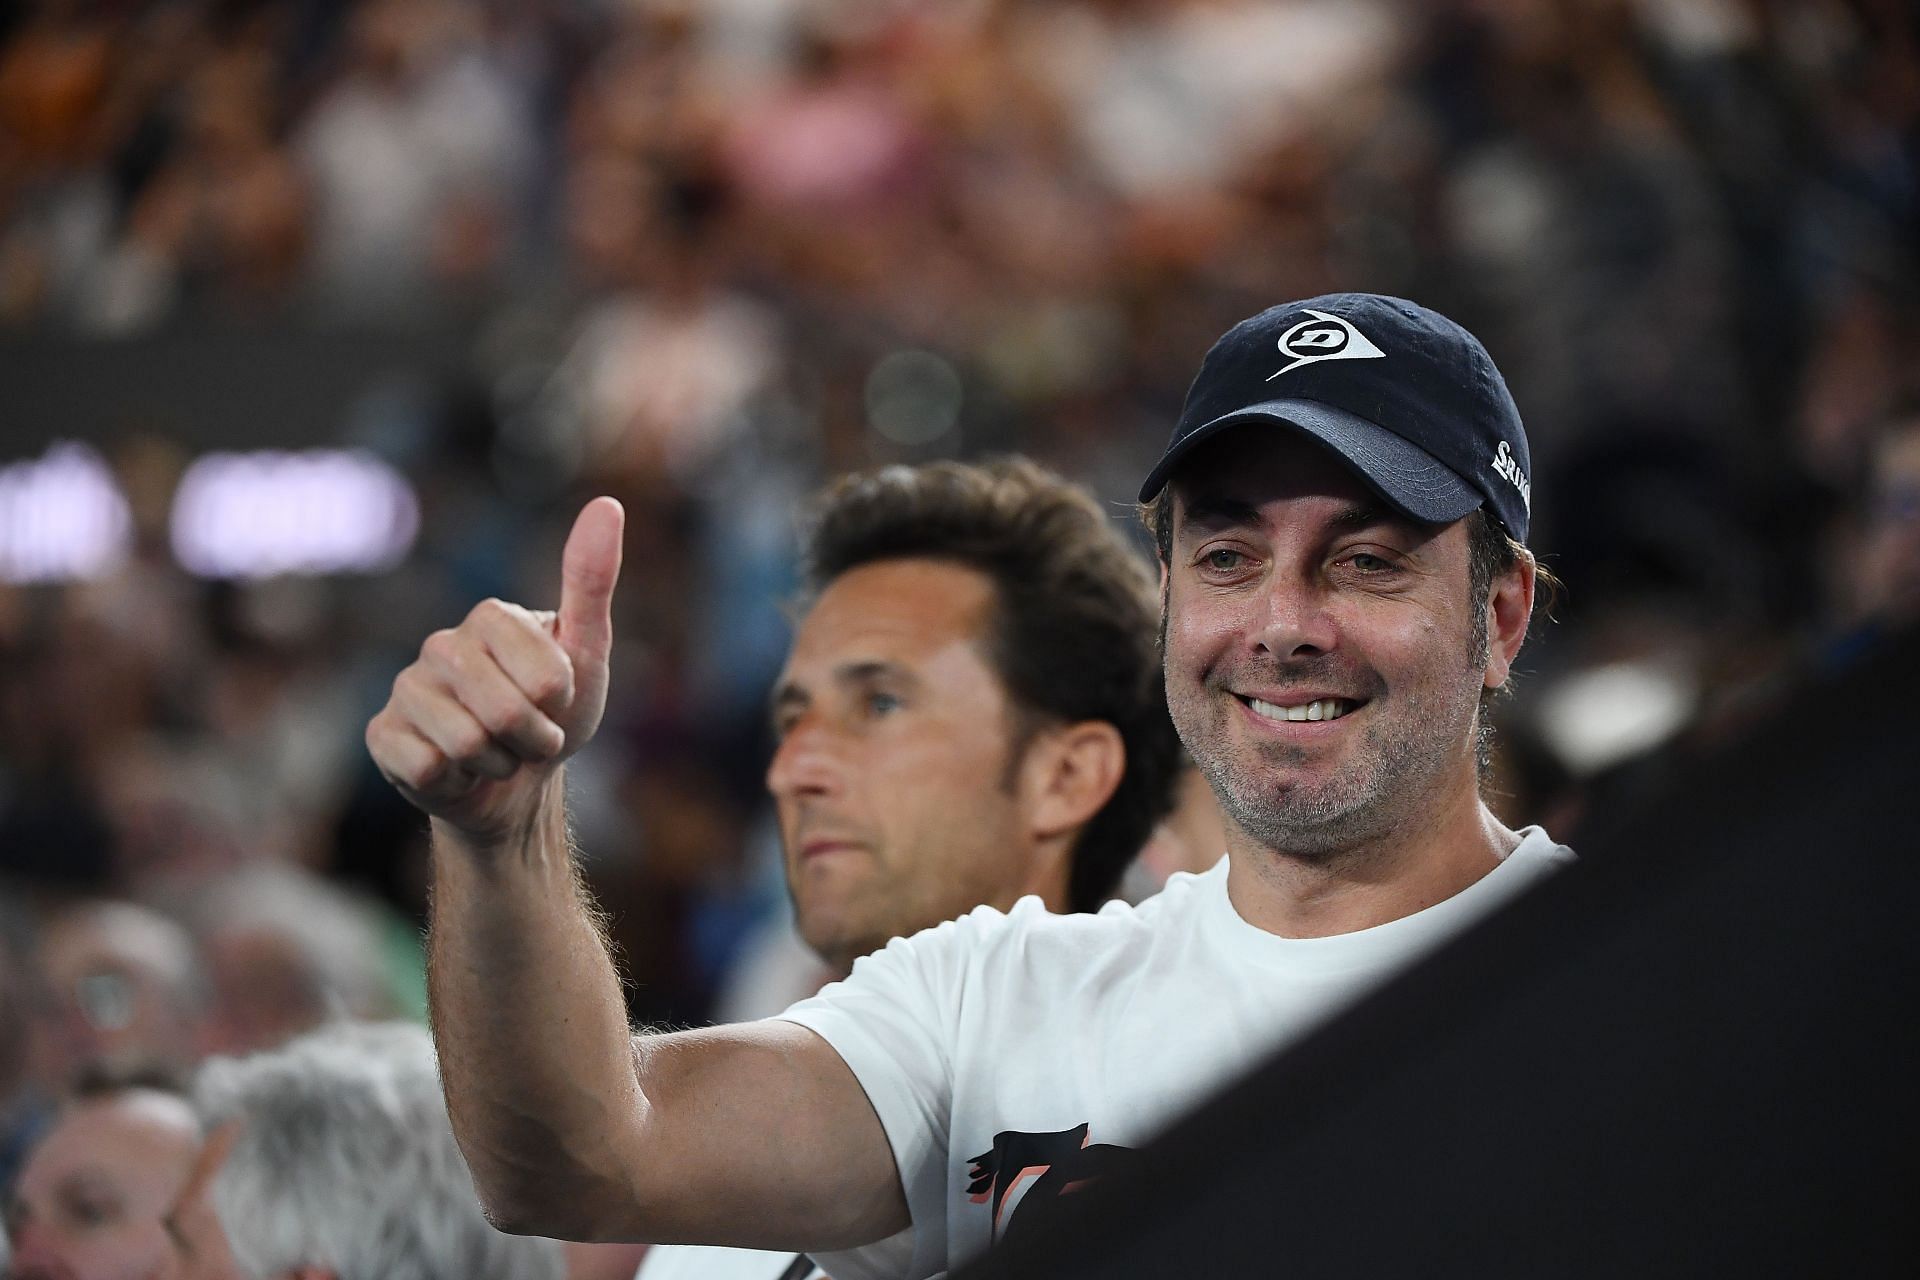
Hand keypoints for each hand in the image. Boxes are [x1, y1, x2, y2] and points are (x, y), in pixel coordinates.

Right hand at [366, 497, 624, 844]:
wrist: (517, 785)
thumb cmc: (556, 713)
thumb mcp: (587, 652)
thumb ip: (591, 582)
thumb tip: (607, 504)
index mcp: (490, 618)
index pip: (547, 678)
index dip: (560, 705)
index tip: (556, 702)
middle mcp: (440, 644)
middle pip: (505, 712)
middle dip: (533, 741)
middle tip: (530, 736)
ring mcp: (406, 689)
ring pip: (466, 744)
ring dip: (498, 764)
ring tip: (496, 753)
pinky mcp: (382, 735)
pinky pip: (427, 767)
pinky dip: (456, 783)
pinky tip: (456, 771)